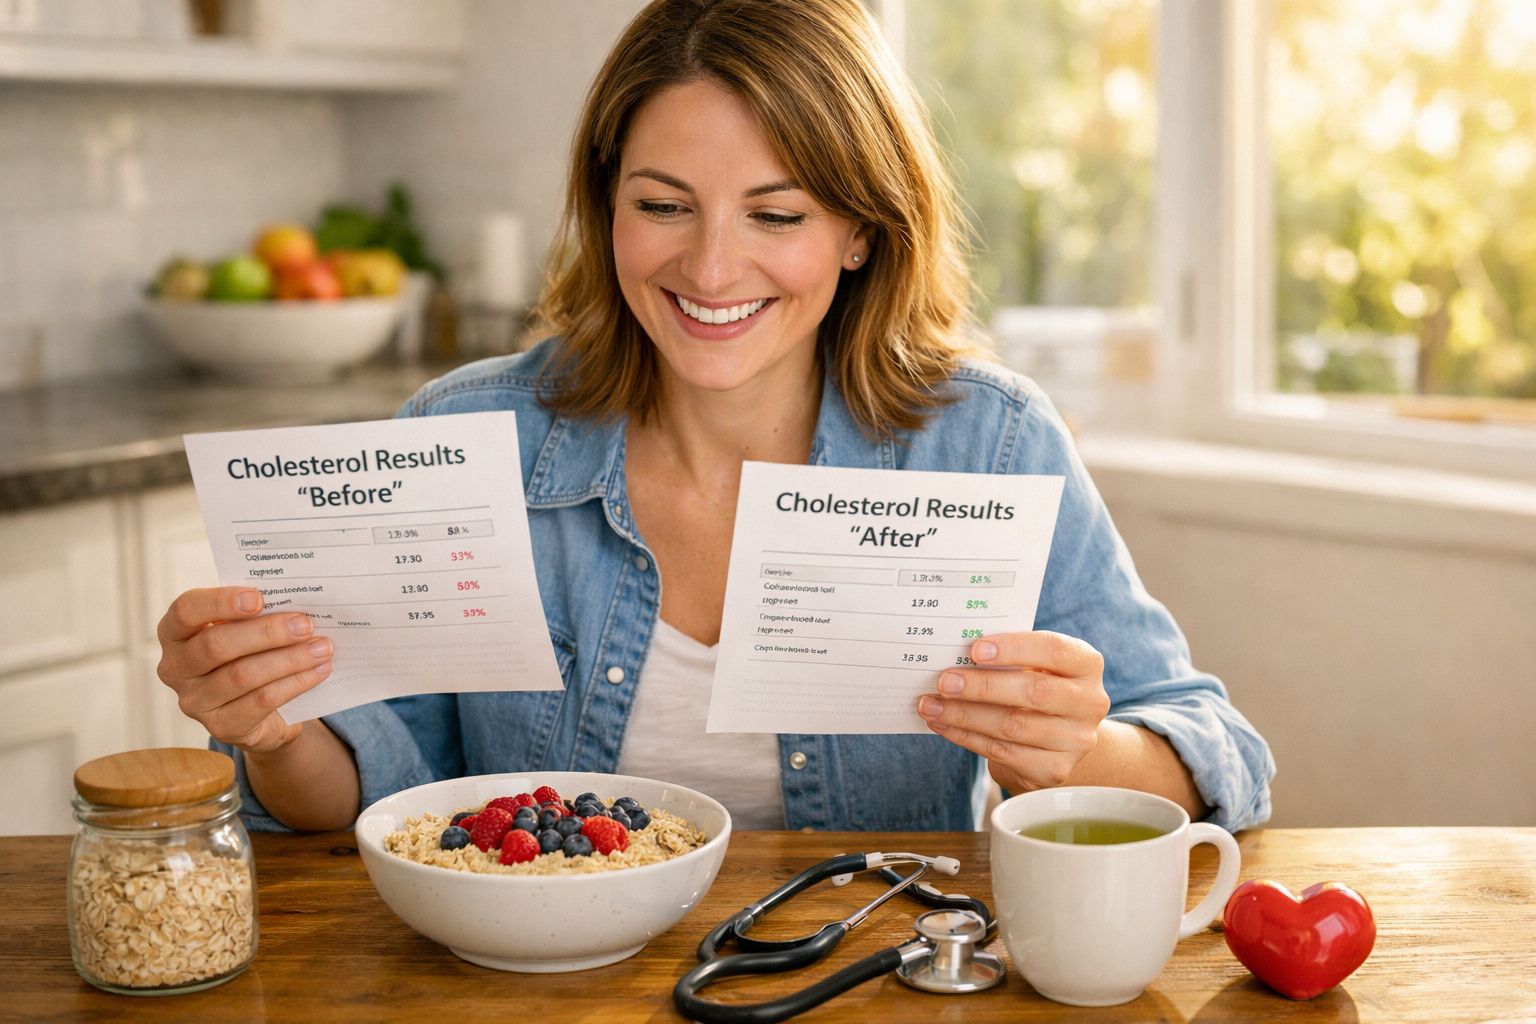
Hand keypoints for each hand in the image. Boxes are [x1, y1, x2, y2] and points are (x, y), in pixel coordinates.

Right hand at [156, 587, 333, 753]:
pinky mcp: (221, 727)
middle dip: (266, 632)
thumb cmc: (250, 652)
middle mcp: (175, 668)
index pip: (185, 611)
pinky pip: (261, 701)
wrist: (261, 710)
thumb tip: (296, 600)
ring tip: (322, 647)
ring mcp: (194, 702)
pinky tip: (319, 671)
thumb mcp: (246, 628)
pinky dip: (295, 683)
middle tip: (305, 624)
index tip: (258, 598)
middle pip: (216, 645)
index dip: (219, 603)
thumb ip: (257, 612)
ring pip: (242, 675)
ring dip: (289, 659)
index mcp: (175, 632)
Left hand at [916, 630, 1109, 794]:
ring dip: (965, 715)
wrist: (1057, 736)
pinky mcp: (1054, 770)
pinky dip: (966, 736)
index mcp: (1086, 664)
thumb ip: (1007, 656)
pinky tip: (942, 724)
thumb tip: (954, 652)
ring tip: (931, 704)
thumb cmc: (1036, 685)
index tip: (975, 649)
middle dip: (983, 686)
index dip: (1014, 648)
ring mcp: (1075, 741)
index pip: (1054, 650)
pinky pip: (1002, 752)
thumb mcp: (1034, 664)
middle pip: (1034, 692)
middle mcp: (1090, 703)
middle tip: (944, 681)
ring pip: (1013, 726)